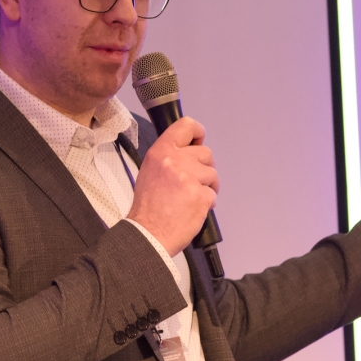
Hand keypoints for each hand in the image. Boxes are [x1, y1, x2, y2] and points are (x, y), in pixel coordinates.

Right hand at [127, 117, 218, 256]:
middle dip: (203, 167)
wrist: (148, 234)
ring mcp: (189, 178)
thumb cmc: (148, 208)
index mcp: (160, 153)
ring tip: (191, 198)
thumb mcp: (149, 171)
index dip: (197, 132)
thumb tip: (188, 151)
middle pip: (205, 152)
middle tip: (192, 181)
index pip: (186, 126)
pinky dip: (206, 203)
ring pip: (212, 174)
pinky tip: (192, 209)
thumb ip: (168, 157)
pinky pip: (213, 194)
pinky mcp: (201, 196)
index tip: (198, 141)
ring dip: (207, 186)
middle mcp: (175, 161)